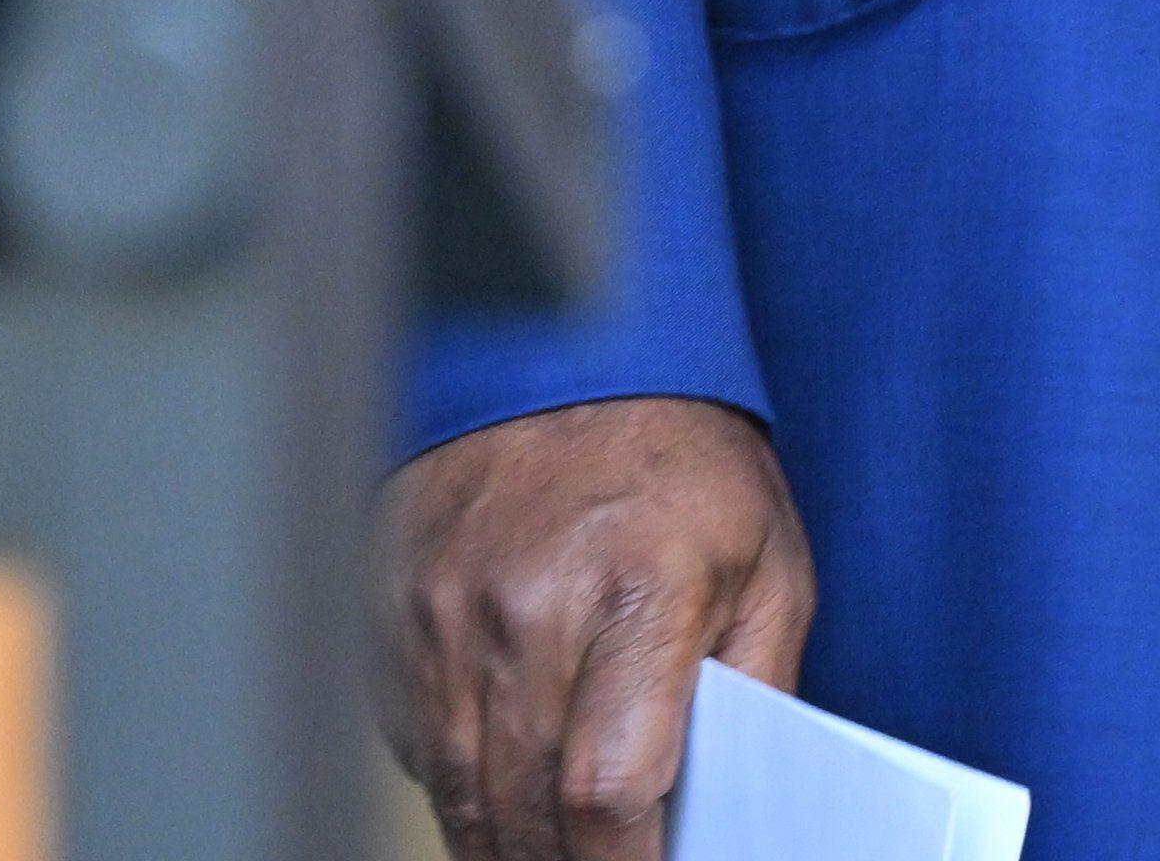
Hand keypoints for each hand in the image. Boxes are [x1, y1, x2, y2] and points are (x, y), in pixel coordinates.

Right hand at [375, 393, 813, 860]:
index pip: (608, 792)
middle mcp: (522, 613)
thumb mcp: (769, 563)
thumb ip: (758, 689)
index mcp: (636, 595)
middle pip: (524, 814)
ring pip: (458, 795)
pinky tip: (507, 778)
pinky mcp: (390, 621)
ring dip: (506, 844)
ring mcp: (442, 619)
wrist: (568, 348)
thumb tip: (736, 804)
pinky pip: (417, 746)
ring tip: (558, 850)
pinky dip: (461, 781)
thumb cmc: (684, 459)